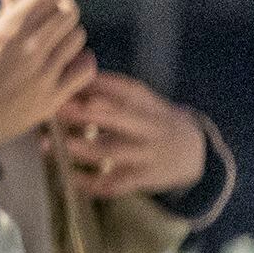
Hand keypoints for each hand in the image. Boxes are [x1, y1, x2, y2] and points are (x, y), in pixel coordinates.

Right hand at [0, 0, 94, 153]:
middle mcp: (30, 47)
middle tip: (50, 21)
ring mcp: (46, 73)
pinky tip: (68, 65)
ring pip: (78, 36)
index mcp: (6, 30)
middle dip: (59, 11)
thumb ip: (0, 21)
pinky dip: (80, 62)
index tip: (38, 3)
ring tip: (56, 45)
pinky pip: (86, 69)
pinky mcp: (55, 96)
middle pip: (68, 11)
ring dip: (68, 36)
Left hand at [59, 72, 208, 199]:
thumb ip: (108, 88)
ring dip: (87, 149)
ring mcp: (146, 153)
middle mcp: (148, 126)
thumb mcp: (140, 100)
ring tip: (63, 144)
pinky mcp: (143, 178)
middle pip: (119, 117)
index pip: (124, 89)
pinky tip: (70, 178)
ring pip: (115, 152)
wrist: (195, 152)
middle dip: (87, 113)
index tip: (70, 79)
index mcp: (145, 102)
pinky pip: (118, 183)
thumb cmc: (153, 120)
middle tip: (58, 108)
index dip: (97, 85)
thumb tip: (69, 69)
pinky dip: (93, 183)